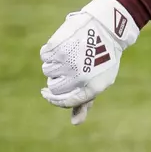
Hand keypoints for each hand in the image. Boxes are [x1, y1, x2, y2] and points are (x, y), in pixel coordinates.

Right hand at [39, 0, 139, 123]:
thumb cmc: (103, 58)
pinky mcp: (58, 47)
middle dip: (56, 80)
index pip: (65, 101)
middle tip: (65, 69)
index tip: (47, 92)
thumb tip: (75, 123)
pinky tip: (62, 46)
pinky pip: (45, 55)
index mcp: (91, 88)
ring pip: (47, 71)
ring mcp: (67, 62)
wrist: (106, 28)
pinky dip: (50, 52)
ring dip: (53, 65)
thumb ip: (85, 102)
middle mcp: (78, 78)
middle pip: (53, 87)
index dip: (54, 99)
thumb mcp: (99, 81)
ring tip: (67, 55)